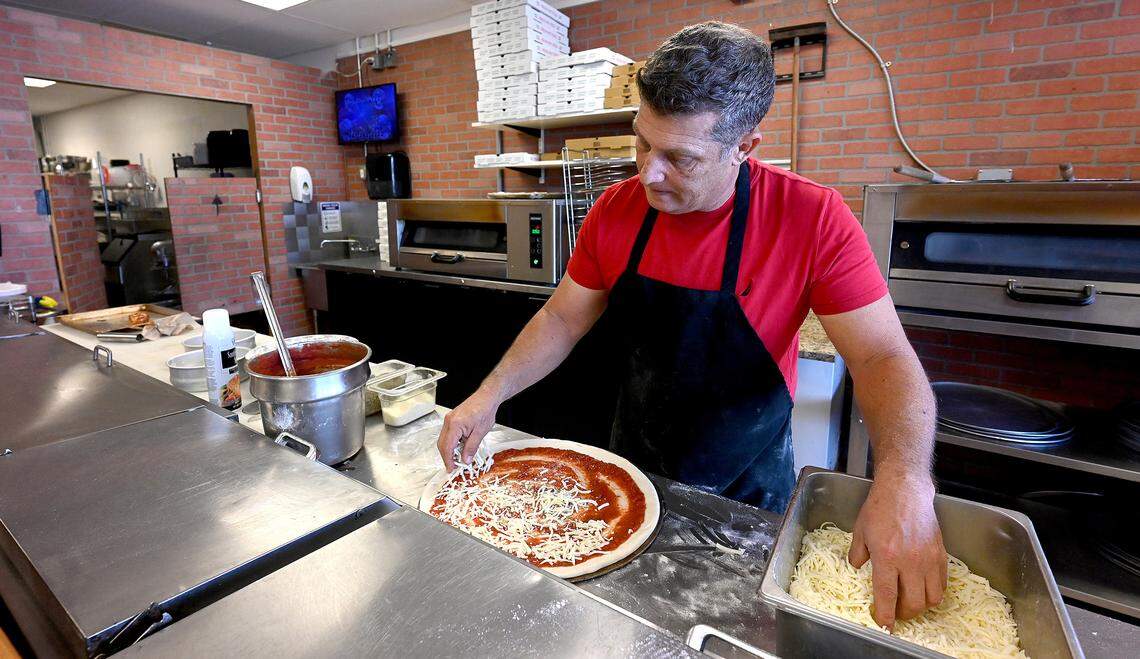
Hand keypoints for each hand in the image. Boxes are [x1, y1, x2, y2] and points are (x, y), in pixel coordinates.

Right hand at [437, 390, 498, 470]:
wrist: (486, 397)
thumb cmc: (485, 410)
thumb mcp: (480, 433)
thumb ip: (471, 447)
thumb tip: (465, 460)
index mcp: (455, 424)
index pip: (447, 447)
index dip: (448, 460)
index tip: (451, 468)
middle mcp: (449, 421)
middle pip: (442, 444)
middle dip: (447, 457)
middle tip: (454, 466)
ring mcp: (449, 419)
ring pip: (443, 439)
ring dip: (449, 450)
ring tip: (458, 458)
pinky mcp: (452, 419)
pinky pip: (448, 434)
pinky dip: (452, 443)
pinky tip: (459, 447)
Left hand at [848, 470, 946, 628]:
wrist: (905, 490)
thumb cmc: (879, 508)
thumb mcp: (860, 531)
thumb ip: (857, 554)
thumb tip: (856, 568)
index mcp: (886, 558)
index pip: (887, 596)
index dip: (886, 616)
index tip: (884, 625)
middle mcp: (909, 562)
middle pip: (913, 603)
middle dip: (903, 614)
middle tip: (895, 611)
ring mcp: (928, 559)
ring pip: (932, 598)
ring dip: (921, 606)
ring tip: (910, 601)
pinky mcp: (940, 554)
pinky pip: (942, 583)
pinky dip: (934, 592)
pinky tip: (924, 588)